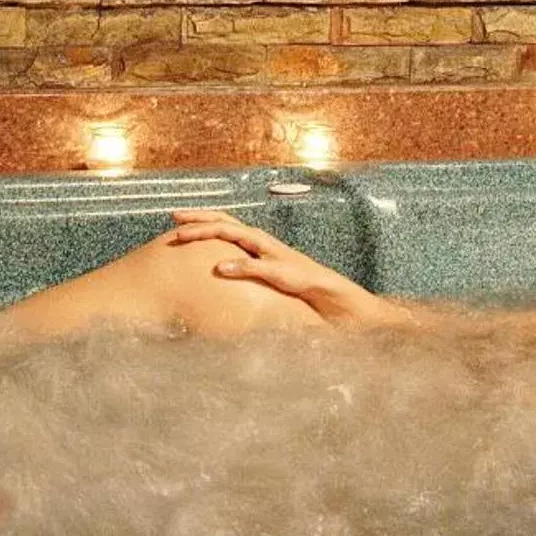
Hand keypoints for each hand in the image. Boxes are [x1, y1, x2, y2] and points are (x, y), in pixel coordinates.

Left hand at [166, 210, 413, 326]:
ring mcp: (290, 261)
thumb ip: (259, 298)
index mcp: (271, 256)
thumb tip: (230, 305)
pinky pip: (268, 269)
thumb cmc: (322, 312)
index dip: (207, 224)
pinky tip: (222, 267)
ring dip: (213, 234)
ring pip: (245, 237)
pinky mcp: (302, 277)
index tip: (177, 224)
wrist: (362, 318)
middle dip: (202, 219)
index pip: (234, 232)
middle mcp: (278, 252)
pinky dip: (244, 266)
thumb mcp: (282, 302)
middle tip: (173, 217)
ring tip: (185, 235)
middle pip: (234, 226)